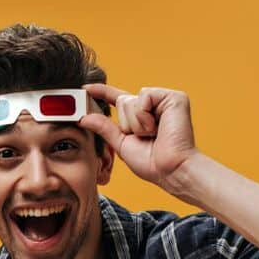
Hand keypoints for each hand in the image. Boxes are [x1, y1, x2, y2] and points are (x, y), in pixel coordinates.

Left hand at [81, 83, 197, 189]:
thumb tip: (84, 118)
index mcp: (141, 115)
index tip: (85, 88)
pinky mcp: (174, 97)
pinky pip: (144, 97)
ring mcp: (164, 100)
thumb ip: (104, 128)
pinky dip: (145, 116)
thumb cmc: (151, 163)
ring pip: (131, 100)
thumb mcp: (121, 144)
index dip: (102, 92)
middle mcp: (153, 105)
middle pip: (123, 101)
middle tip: (145, 137)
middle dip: (127, 124)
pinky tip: (158, 127)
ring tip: (154, 134)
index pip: (118, 99)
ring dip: (136, 123)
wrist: (171, 170)